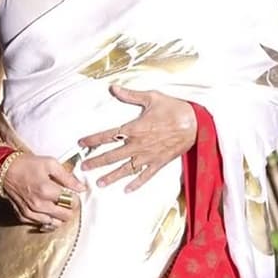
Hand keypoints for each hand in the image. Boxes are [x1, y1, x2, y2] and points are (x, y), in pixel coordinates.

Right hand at [0, 152, 85, 229]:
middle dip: (69, 208)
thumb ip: (67, 177)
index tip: (72, 193)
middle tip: (66, 200)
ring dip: (59, 217)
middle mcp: (39, 204)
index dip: (75, 197)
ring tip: (57, 206)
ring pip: (54, 224)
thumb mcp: (50, 163)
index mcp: (47, 190)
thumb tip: (81, 187)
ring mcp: (30, 212)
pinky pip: (40, 225)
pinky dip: (47, 220)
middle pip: (64, 216)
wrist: (4, 170)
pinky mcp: (23, 216)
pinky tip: (47, 212)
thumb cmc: (26, 165)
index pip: (71, 202)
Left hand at [77, 85, 196, 191]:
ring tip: (99, 184)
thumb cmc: (174, 109)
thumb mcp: (152, 97)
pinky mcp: (159, 163)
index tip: (81, 144)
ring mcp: (149, 156)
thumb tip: (113, 87)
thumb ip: (130, 95)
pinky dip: (136, 184)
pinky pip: (146, 176)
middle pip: (113, 156)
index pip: (108, 135)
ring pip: (126, 169)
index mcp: (134, 128)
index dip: (93, 140)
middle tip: (83, 168)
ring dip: (111, 176)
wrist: (196, 124)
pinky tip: (127, 190)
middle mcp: (139, 145)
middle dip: (96, 162)